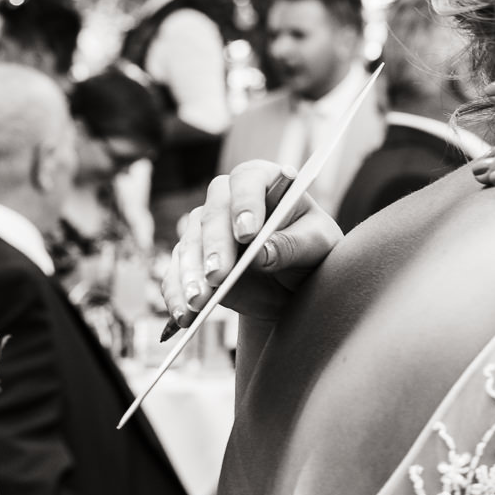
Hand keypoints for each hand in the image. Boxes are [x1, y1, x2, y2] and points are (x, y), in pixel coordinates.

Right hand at [161, 160, 343, 326]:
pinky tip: (183, 314)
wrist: (295, 283)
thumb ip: (294, 245)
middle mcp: (229, 200)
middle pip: (212, 214)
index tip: (248, 234)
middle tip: (219, 276)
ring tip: (198, 302)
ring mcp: (207, 229)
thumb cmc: (313, 251)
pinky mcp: (194, 258)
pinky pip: (177, 273)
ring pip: (190, 244)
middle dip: (214, 247)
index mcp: (265, 182)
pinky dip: (177, 294)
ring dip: (191, 275)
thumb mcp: (318, 246)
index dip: (245, 204)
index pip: (249, 181)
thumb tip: (262, 252)